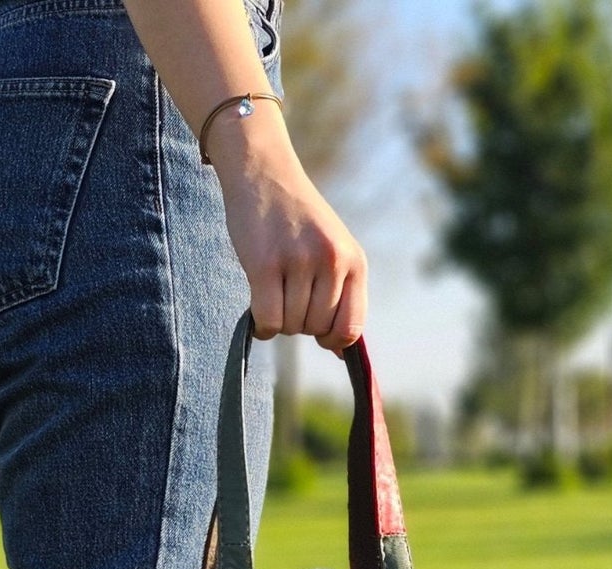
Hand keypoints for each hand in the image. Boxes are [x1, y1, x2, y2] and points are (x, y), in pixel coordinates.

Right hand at [206, 111, 367, 351]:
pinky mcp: (265, 265)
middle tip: (287, 297)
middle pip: (316, 330)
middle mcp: (331, 261)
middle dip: (300, 324)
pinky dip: (261, 325)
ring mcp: (299, 262)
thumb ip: (341, 296)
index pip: (351, 328)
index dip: (331, 339)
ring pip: (291, 327)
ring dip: (278, 321)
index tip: (317, 331)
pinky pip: (268, 322)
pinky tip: (257, 307)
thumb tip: (340, 352)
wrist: (263, 173)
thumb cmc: (296, 220)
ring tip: (272, 291)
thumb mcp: (332, 251)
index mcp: (354, 261)